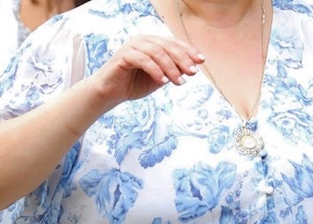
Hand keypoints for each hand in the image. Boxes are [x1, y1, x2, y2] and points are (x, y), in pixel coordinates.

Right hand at [90, 35, 204, 110]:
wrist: (111, 93)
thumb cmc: (134, 84)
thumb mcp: (159, 79)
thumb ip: (172, 72)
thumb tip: (191, 69)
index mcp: (152, 43)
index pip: (173, 43)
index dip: (188, 51)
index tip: (201, 61)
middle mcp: (142, 41)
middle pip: (167, 46)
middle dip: (182, 59)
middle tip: (193, 73)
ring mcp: (132, 46)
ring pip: (157, 52)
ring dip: (170, 68)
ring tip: (179, 82)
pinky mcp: (123, 56)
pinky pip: (142, 60)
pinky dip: (155, 70)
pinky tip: (163, 81)